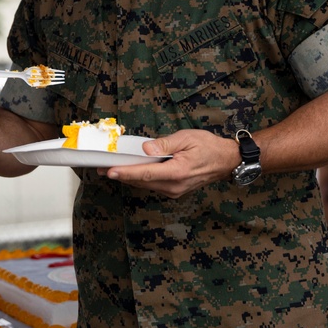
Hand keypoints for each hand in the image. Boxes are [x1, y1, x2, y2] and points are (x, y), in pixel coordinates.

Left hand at [99, 129, 239, 196]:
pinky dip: (140, 179)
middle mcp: (174, 185)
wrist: (226, 161)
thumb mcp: (187, 138)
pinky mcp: (174, 190)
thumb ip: (165, 143)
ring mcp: (174, 190)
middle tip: (101, 169)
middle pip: (141, 182)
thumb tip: (146, 148)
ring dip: (129, 178)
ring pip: (145, 185)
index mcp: (177, 172)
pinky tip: (132, 171)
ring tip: (111, 170)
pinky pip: (153, 185)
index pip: (145, 173)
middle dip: (121, 175)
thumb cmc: (208, 147)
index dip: (126, 173)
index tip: (110, 171)